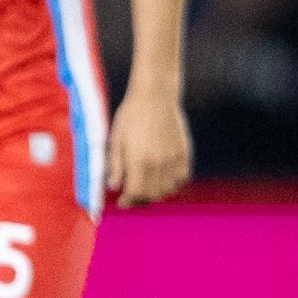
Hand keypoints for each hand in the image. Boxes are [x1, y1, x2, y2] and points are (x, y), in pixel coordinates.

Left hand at [106, 85, 193, 208]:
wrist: (155, 95)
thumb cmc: (131, 115)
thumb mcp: (116, 139)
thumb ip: (114, 165)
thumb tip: (113, 187)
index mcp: (139, 161)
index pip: (135, 194)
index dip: (128, 202)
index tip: (122, 202)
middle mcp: (158, 164)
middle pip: (152, 195)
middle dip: (140, 200)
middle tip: (132, 196)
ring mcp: (173, 159)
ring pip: (168, 190)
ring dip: (156, 193)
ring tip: (147, 187)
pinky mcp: (184, 153)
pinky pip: (181, 179)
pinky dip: (173, 184)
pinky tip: (163, 178)